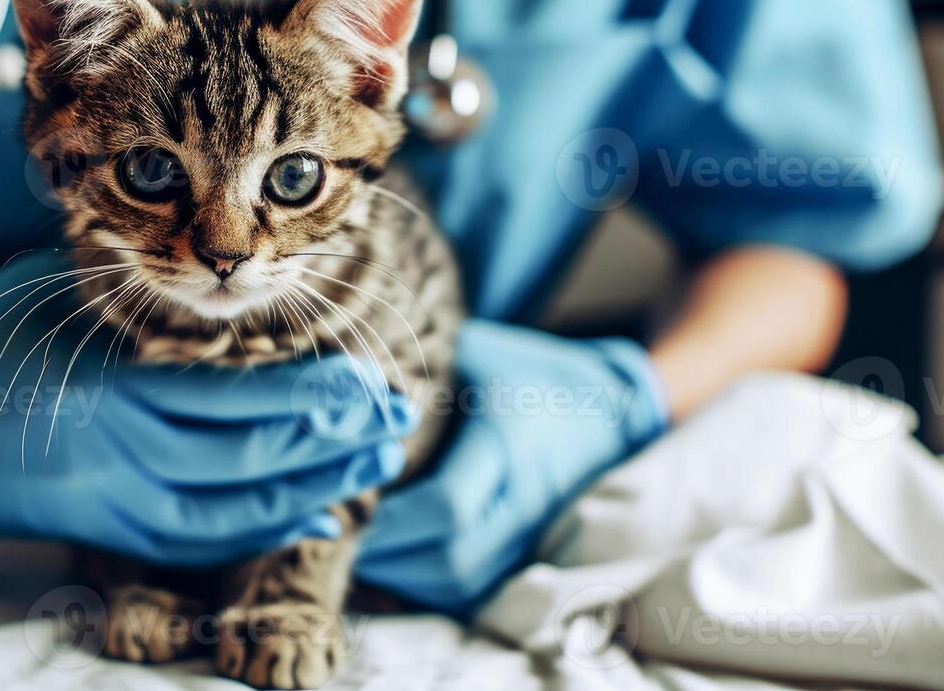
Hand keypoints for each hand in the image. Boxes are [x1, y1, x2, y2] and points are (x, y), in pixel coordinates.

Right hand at [0, 252, 413, 564]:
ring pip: (235, 500)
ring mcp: (110, 495)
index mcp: (112, 376)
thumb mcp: (53, 292)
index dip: (314, 389)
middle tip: (397, 413)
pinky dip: (263, 525)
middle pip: (251, 447)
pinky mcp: (100, 527)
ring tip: (375, 457)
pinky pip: (196, 537)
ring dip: (315, 481)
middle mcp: (119, 444)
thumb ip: (137, 288)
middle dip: (334, 434)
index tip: (371, 374)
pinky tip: (316, 510)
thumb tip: (224, 271)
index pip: (239, 390)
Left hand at [355, 320, 668, 614]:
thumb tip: (343, 384)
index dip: (391, 517)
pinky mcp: (527, 551)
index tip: (346, 501)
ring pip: (461, 584)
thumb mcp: (475, 351)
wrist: (607, 404)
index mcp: (510, 443)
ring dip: (402, 579)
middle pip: (451, 558)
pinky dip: (428, 588)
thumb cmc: (525, 370)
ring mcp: (529, 532)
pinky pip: (474, 591)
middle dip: (386, 556)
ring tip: (357, 552)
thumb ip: (417, 370)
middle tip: (336, 534)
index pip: (449, 504)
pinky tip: (393, 565)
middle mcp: (524, 498)